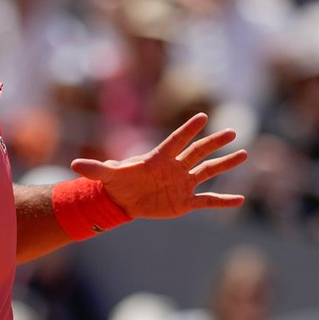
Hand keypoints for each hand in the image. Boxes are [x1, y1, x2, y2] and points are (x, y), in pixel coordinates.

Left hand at [71, 113, 245, 219]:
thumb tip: (74, 165)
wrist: (126, 200)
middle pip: (199, 152)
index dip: (188, 130)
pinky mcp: (186, 202)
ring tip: (244, 155)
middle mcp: (176, 167)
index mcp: (160, 158)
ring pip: (208, 171)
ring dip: (225, 164)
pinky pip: (208, 200)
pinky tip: (239, 199)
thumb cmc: (118, 183)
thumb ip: (95, 169)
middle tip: (232, 132)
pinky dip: (222, 201)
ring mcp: (183, 183)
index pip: (176, 141)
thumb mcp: (107, 176)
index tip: (203, 117)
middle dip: (215, 142)